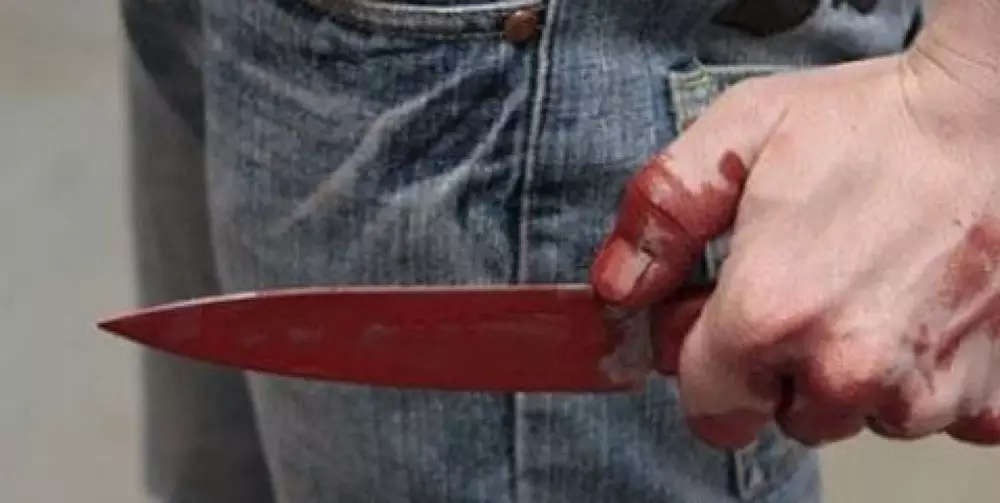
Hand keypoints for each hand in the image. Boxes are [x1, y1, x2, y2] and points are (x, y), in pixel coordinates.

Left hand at [591, 44, 999, 447]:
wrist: (996, 116)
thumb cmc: (873, 122)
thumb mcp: (737, 138)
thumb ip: (661, 217)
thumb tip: (620, 287)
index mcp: (769, 316)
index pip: (707, 409)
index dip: (707, 362)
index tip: (724, 320)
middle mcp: (847, 369)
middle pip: (782, 415)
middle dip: (779, 366)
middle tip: (805, 286)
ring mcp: (928, 389)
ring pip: (858, 416)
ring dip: (851, 371)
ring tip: (868, 286)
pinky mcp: (991, 393)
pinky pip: (937, 414)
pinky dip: (923, 372)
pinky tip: (921, 306)